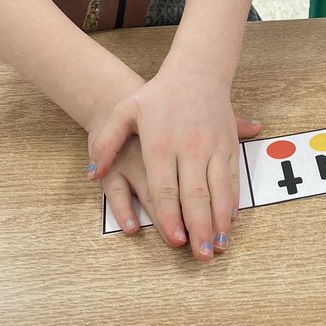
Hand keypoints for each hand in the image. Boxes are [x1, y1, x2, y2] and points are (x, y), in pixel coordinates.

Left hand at [88, 75, 261, 259]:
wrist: (197, 70)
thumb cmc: (158, 94)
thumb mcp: (124, 112)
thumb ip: (105, 143)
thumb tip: (92, 174)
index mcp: (161, 144)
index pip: (166, 188)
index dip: (171, 216)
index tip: (174, 240)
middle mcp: (189, 148)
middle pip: (195, 195)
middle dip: (199, 228)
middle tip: (201, 256)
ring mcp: (212, 147)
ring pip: (219, 190)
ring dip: (220, 221)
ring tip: (219, 246)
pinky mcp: (229, 145)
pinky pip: (232, 178)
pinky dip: (232, 202)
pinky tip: (230, 221)